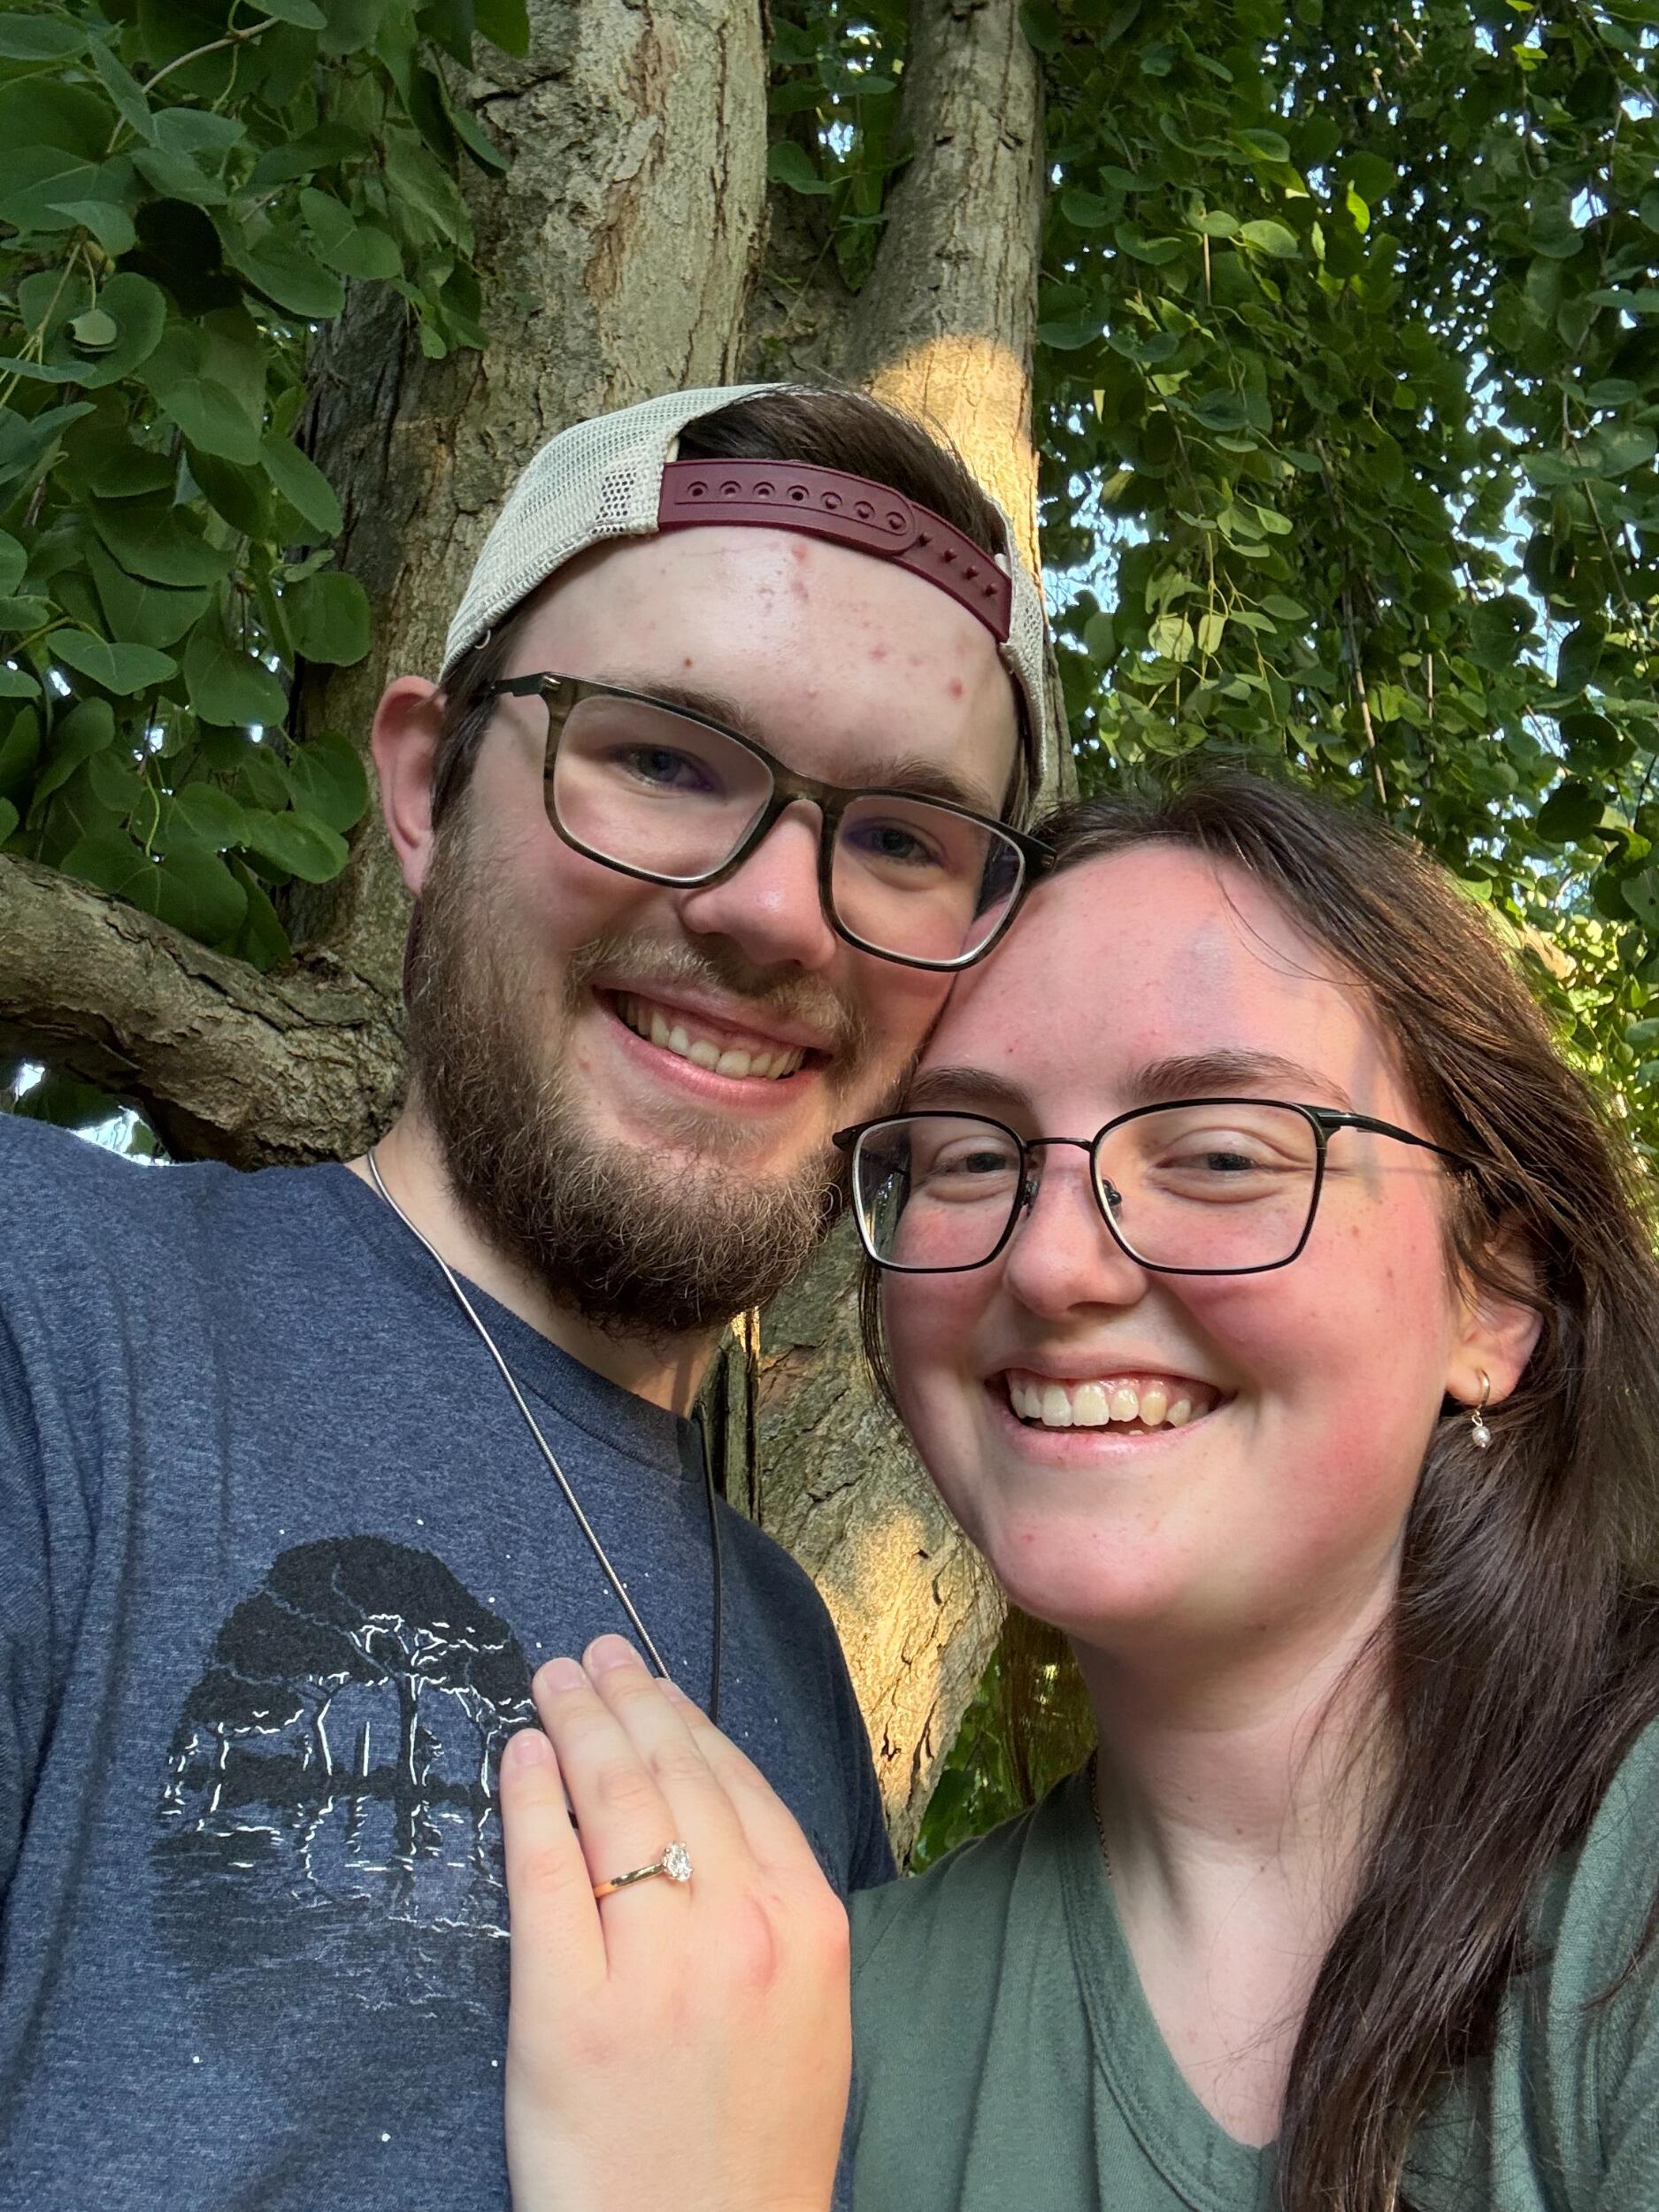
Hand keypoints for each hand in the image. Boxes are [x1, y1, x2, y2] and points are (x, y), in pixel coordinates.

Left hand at [500, 1634, 851, 2211]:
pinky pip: (546, 1872)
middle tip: (591, 1656)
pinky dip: (531, 1800)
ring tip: (552, 1685)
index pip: (736, 1784)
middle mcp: (739, 1932)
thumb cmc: (755, 2146)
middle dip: (626, 1700)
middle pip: (673, 1778)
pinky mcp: (567, 2014)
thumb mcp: (809, 2011)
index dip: (684, 1716)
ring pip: (614, 1805)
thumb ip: (773, 1908)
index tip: (648, 1679)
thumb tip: (710, 1808)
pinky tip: (519, 1756)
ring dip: (578, 1725)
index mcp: (809, 1927)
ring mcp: (654, 1970)